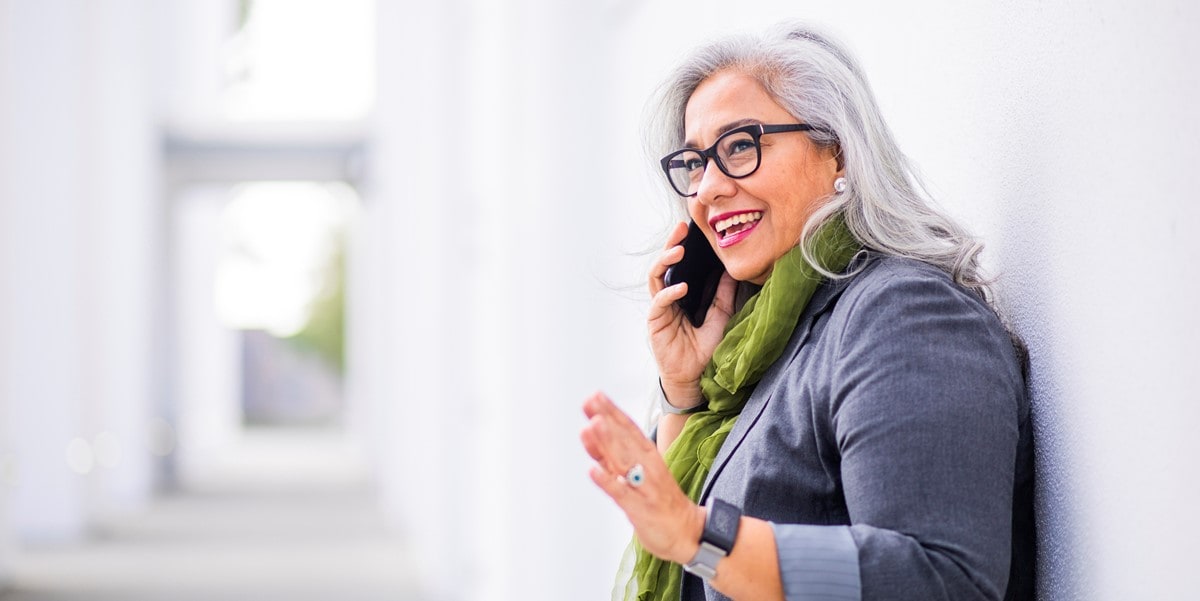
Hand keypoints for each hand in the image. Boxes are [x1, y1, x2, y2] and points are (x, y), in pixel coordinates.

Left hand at [580, 391, 703, 563]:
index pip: (628, 429)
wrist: (687, 532)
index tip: (595, 395)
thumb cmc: (658, 500)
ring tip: (592, 425)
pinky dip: (607, 481)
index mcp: (648, 456)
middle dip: (607, 419)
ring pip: (623, 461)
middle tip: (591, 401)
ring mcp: (643, 487)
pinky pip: (621, 493)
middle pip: (624, 439)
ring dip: (607, 443)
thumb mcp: (635, 472)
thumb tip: (590, 432)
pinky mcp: (639, 508)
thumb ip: (612, 456)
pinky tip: (592, 470)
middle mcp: (647, 467)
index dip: (612, 412)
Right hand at [648, 222, 737, 406]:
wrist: (696, 379)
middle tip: (680, 229)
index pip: (678, 265)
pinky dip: (669, 293)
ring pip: (656, 278)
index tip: (690, 228)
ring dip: (665, 262)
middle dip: (670, 245)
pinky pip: (659, 303)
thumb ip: (723, 295)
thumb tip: (732, 271)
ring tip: (678, 251)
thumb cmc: (705, 351)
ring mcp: (659, 310)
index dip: (681, 246)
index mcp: (681, 295)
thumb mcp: (721, 316)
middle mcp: (667, 299)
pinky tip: (681, 287)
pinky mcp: (655, 323)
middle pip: (663, 266)